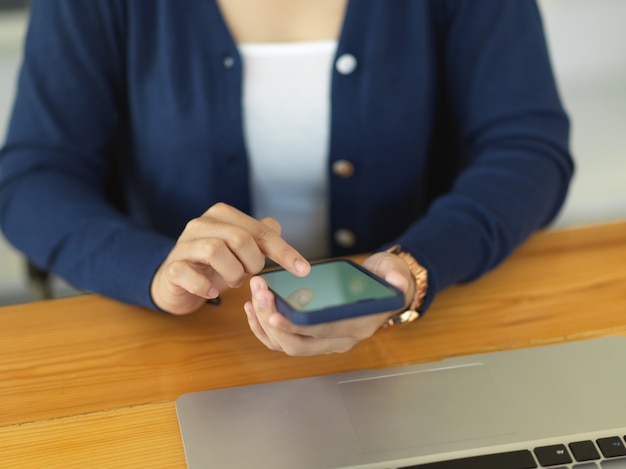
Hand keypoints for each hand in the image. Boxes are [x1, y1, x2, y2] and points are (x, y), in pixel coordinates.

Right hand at [151, 203, 309, 314]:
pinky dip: (205, 286)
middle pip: (239, 237)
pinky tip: (213, 293)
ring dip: (233, 273)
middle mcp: (201, 224)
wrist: (176, 282)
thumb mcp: (240, 250)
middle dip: (253, 262)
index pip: (260, 231)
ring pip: (215, 250)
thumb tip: (276, 226)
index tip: (303, 269)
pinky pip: (188, 273)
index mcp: (223, 215)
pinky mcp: (172, 267)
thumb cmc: (214, 264)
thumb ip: (260, 236)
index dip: (283, 251)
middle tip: (252, 275)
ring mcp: (184, 245)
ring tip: (234, 282)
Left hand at [244, 251, 414, 355]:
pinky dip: (263, 328)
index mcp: (358, 326)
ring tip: (255, 295)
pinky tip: (254, 308)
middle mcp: (340, 340)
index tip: (275, 313)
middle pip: (298, 344)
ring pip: (286, 344)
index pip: (323, 333)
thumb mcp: (394, 272)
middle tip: (260, 294)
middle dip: (274, 322)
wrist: (383, 290)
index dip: (298, 326)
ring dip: (265, 323)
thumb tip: (397, 281)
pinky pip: (282, 341)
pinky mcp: (311, 337)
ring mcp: (324, 342)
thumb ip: (395, 276)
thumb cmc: (385, 280)